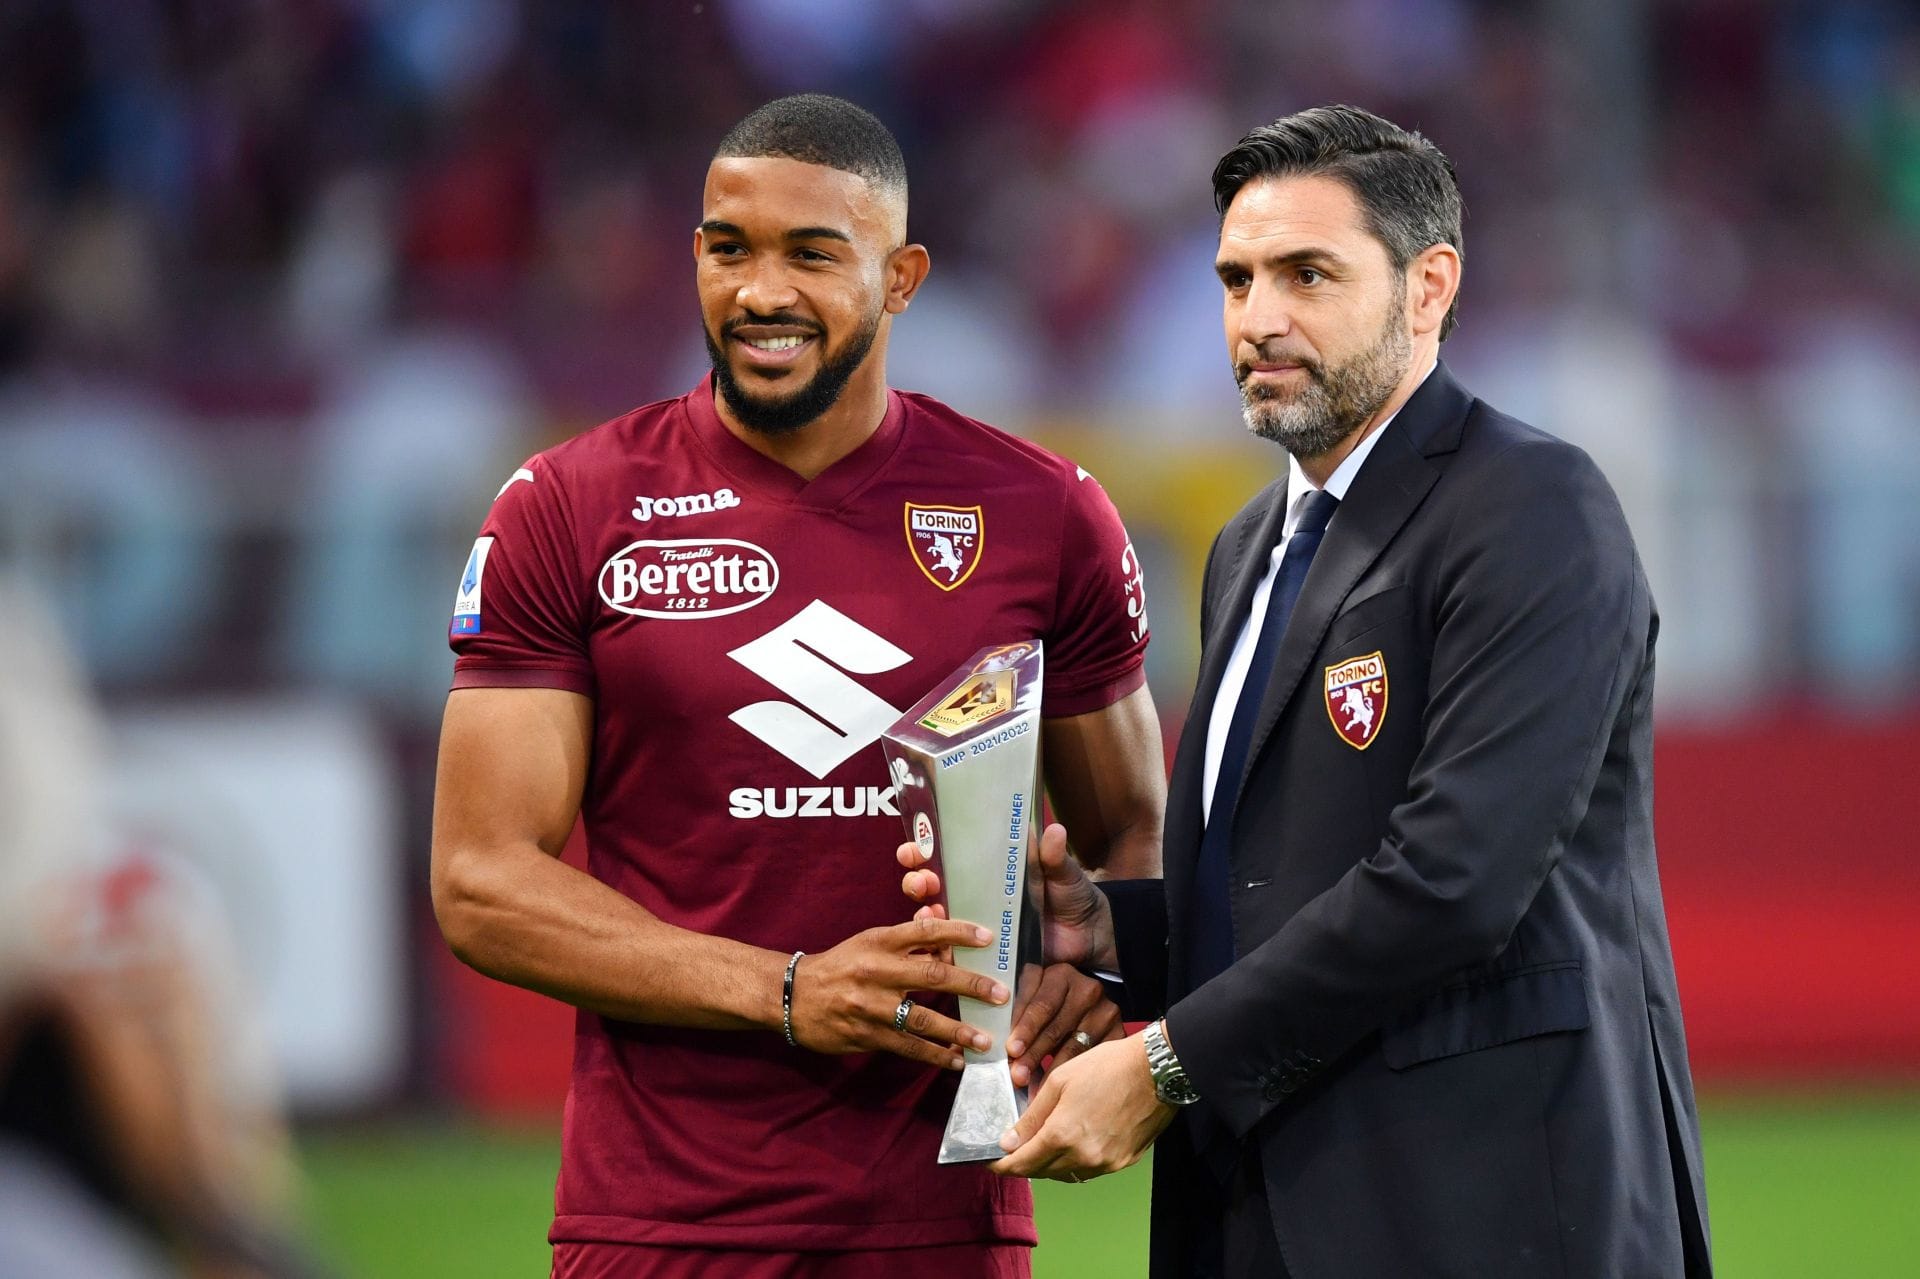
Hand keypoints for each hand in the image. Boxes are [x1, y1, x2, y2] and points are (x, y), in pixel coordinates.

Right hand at [788, 917, 1008, 1071]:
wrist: (794, 996)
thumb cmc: (841, 966)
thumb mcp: (869, 943)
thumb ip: (907, 943)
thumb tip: (949, 944)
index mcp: (879, 942)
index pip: (925, 931)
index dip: (958, 932)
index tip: (989, 937)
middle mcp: (877, 971)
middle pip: (932, 975)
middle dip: (971, 985)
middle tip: (1001, 994)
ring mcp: (871, 1006)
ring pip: (923, 1019)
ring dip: (958, 1031)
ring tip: (986, 1040)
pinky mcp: (867, 1036)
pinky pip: (908, 1047)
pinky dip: (935, 1055)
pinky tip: (957, 1060)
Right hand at [899, 822, 1116, 970]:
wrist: (1091, 938)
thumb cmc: (1072, 898)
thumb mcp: (1062, 874)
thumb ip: (1053, 857)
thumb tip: (1054, 831)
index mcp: (987, 870)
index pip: (945, 856)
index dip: (922, 851)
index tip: (914, 850)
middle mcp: (975, 897)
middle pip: (931, 887)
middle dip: (917, 882)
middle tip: (922, 881)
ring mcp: (976, 927)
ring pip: (936, 922)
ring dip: (925, 915)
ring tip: (929, 912)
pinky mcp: (985, 955)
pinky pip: (955, 955)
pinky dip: (942, 952)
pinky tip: (940, 949)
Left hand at [989, 1032, 1176, 1182]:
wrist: (1157, 1071)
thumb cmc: (1108, 1067)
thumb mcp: (1060, 1081)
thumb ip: (1032, 1116)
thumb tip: (1008, 1142)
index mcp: (1062, 1135)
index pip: (1021, 1163)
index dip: (1001, 1165)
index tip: (989, 1161)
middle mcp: (1083, 1157)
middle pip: (1042, 1172)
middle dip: (1024, 1163)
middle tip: (1013, 1149)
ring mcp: (1105, 1164)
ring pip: (1066, 1174)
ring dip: (1049, 1164)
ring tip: (1041, 1144)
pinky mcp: (1123, 1162)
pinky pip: (1089, 1170)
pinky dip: (1074, 1161)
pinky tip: (1072, 1142)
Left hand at [1005, 962, 1122, 1088]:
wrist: (1087, 1001)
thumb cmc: (1050, 1005)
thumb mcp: (1034, 998)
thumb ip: (1020, 1015)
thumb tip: (1006, 1053)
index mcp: (1061, 974)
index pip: (1041, 1004)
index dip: (1025, 1029)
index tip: (1012, 1050)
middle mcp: (1087, 988)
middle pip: (1056, 1027)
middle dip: (1034, 1054)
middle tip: (1019, 1076)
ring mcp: (1106, 1009)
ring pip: (1075, 1045)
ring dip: (1052, 1070)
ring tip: (1035, 1090)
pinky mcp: (1118, 1030)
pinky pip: (1093, 1057)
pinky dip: (1075, 1075)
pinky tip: (1062, 1088)